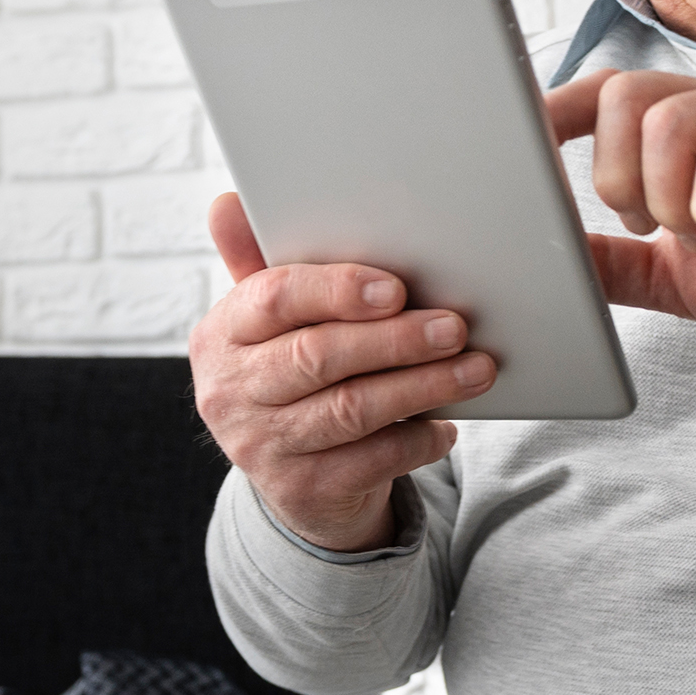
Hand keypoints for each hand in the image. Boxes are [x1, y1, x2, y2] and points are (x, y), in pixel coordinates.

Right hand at [189, 192, 496, 552]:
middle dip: (396, 339)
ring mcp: (261, 447)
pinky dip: (417, 439)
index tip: (394, 287)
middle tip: (456, 325)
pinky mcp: (301, 491)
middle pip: (318, 356)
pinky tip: (448, 424)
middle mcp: (229, 392)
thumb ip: (259, 263)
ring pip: (352, 410)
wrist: (293, 481)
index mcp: (220, 335)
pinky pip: (372, 461)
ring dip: (423, 385)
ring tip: (475, 368)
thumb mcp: (269, 325)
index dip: (336, 290)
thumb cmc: (291, 376)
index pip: (272, 298)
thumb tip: (228, 202)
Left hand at [544, 70, 695, 354]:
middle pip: (624, 96)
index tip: (519, 151)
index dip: (555, 114)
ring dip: (670, 199)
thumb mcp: (680, 275)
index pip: (605, 91)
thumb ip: (616, 259)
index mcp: (690, 123)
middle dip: (618, 177)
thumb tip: (545, 255)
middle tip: (659, 227)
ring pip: (669, 122)